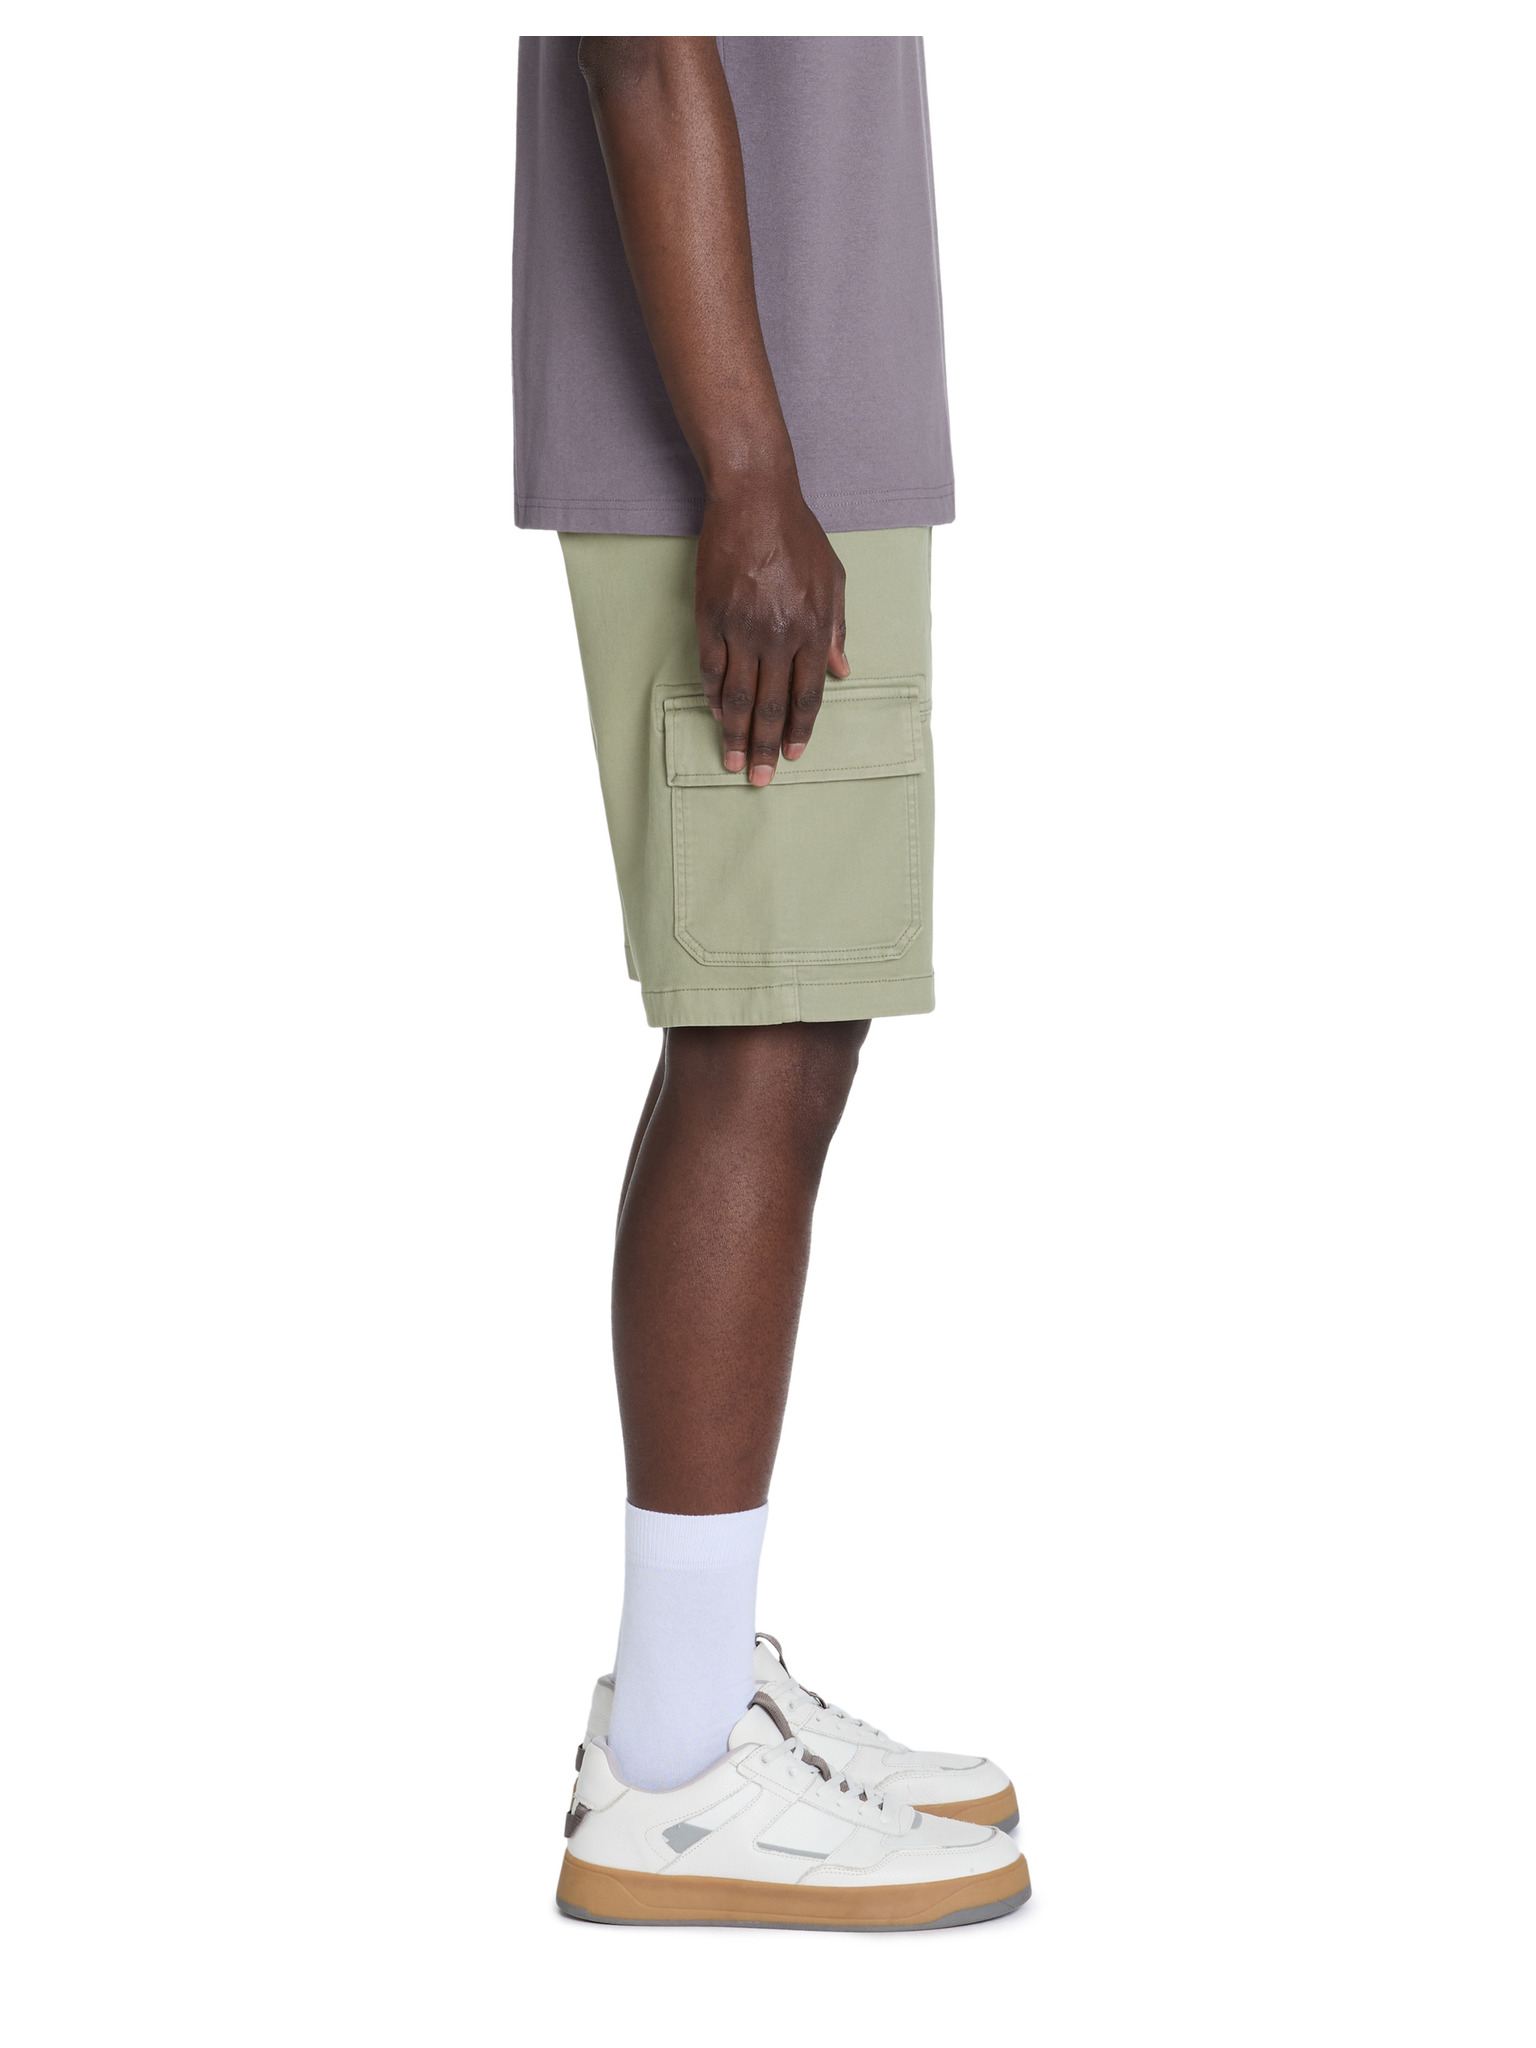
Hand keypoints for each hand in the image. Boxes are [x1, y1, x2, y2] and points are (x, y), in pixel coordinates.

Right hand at [695, 480, 849, 783]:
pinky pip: (712, 667)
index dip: (799, 728)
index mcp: (814, 628)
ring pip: (739, 694)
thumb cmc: (798, 536)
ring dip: (736, 732)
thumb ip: (837, 627)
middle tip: (758, 778)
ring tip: (732, 760)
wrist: (755, 500)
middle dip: (766, 746)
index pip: (808, 694)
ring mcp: (743, 627)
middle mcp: (780, 635)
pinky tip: (716, 714)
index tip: (792, 755)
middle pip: (772, 704)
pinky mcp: (713, 616)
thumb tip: (841, 670)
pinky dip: (714, 695)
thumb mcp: (834, 579)